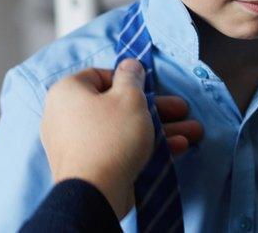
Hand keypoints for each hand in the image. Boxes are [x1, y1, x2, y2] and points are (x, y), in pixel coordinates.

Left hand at [40, 59, 202, 218]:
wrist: (95, 193)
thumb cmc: (111, 137)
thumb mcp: (129, 97)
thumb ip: (132, 77)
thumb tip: (130, 65)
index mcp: (67, 91)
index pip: (100, 75)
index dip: (129, 79)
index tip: (150, 86)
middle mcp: (66, 116)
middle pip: (117, 105)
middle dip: (156, 108)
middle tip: (181, 110)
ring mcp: (77, 144)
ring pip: (123, 129)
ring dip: (159, 128)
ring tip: (192, 132)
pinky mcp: (89, 166)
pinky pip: (118, 148)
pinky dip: (144, 146)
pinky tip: (177, 147)